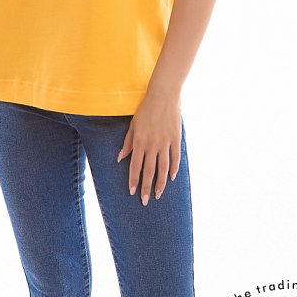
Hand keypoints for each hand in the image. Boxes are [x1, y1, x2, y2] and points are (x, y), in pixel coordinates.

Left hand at [117, 90, 181, 204]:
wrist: (163, 95)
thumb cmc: (145, 109)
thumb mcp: (132, 125)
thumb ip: (127, 143)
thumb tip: (120, 158)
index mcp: (139, 142)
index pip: (135, 167)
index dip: (133, 181)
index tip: (132, 192)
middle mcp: (152, 145)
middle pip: (149, 171)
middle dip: (146, 188)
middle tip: (145, 201)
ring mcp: (165, 143)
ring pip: (163, 168)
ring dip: (161, 183)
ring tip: (159, 195)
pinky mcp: (175, 139)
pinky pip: (175, 158)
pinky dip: (174, 168)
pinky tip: (172, 178)